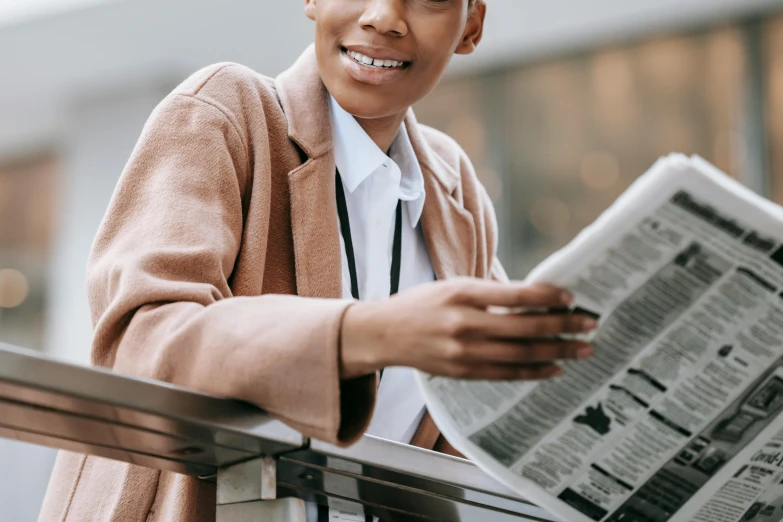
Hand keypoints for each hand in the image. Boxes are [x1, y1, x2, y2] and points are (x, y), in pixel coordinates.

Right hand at [339, 278, 596, 380]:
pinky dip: (533, 371)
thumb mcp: (453, 287)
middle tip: (590, 324)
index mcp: (463, 294)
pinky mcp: (462, 372)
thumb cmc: (422, 304)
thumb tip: (535, 299)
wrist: (384, 334)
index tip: (572, 297)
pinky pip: (505, 374)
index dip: (548, 297)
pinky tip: (554, 368)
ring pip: (520, 354)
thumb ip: (490, 294)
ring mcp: (463, 351)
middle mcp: (464, 323)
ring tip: (582, 349)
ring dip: (556, 351)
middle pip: (524, 327)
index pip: (515, 295)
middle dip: (562, 326)